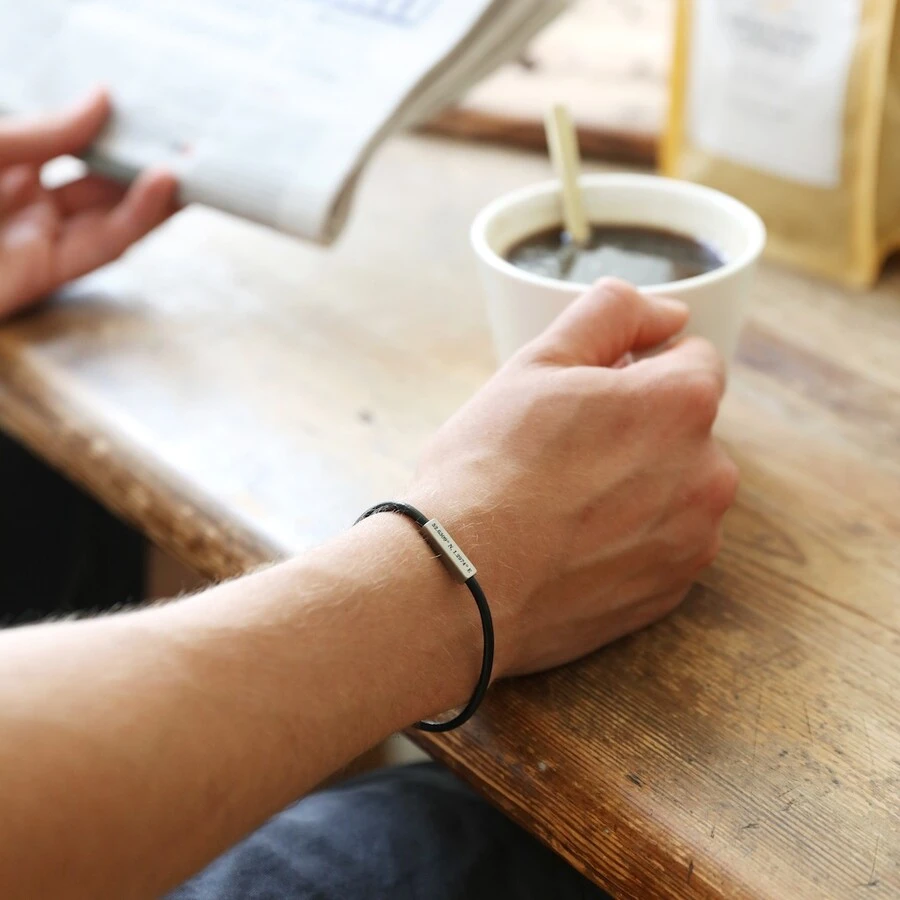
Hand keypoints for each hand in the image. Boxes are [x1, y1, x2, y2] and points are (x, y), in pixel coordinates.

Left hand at [0, 88, 175, 319]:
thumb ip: (40, 132)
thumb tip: (101, 99)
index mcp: (0, 157)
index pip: (69, 135)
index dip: (112, 119)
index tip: (154, 98)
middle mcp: (24, 195)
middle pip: (100, 174)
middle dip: (147, 155)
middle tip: (195, 131)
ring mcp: (38, 236)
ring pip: (114, 211)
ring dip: (158, 189)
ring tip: (199, 160)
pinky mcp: (48, 273)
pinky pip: (105, 244)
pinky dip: (140, 218)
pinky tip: (165, 187)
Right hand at [409, 279, 738, 678]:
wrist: (459, 580)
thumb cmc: (490, 467)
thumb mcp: (538, 363)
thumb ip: (613, 315)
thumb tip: (669, 314)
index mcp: (683, 405)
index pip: (691, 360)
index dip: (637, 368)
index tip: (589, 395)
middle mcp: (709, 474)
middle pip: (683, 430)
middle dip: (638, 429)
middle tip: (563, 451)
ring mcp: (693, 542)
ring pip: (675, 489)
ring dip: (637, 485)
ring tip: (563, 502)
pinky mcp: (671, 591)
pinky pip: (661, 545)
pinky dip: (629, 539)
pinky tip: (572, 544)